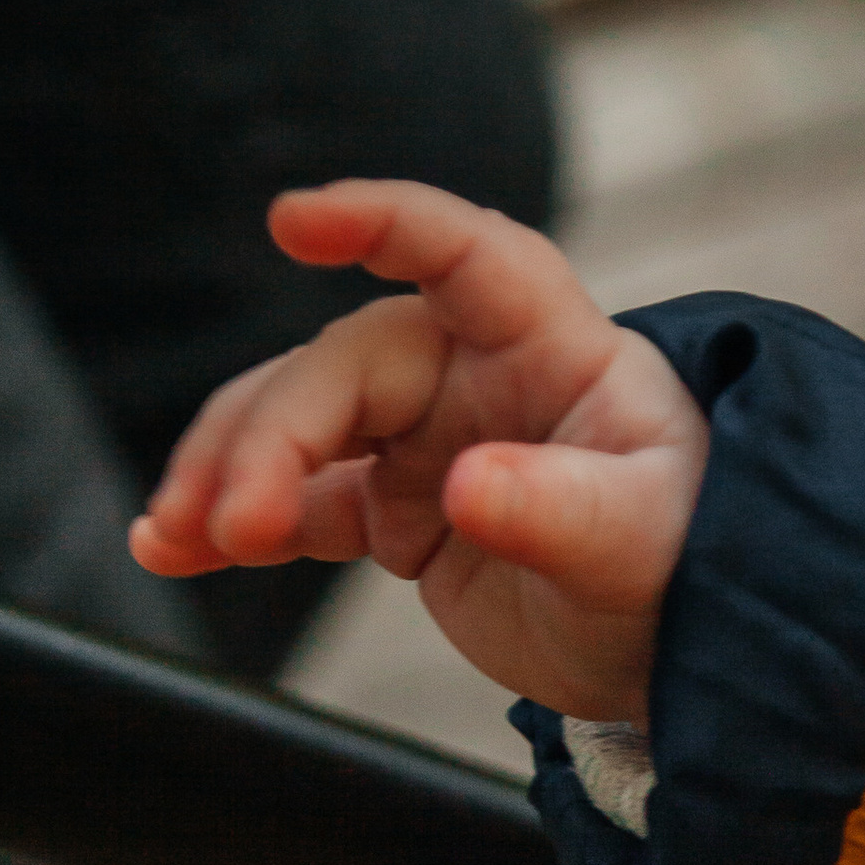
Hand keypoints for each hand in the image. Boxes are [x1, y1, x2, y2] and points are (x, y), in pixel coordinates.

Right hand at [131, 178, 704, 722]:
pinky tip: (169, 549)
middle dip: (271, 439)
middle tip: (235, 527)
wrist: (692, 644)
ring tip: (174, 537)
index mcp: (549, 345)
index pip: (463, 253)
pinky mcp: (396, 509)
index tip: (291, 220)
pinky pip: (297, 501)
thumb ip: (560, 509)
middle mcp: (475, 372)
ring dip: (227, 473)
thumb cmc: (694, 558)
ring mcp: (427, 437)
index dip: (380, 222)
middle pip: (343, 368)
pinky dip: (232, 523)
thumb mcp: (644, 541)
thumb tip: (465, 488)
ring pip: (296, 425)